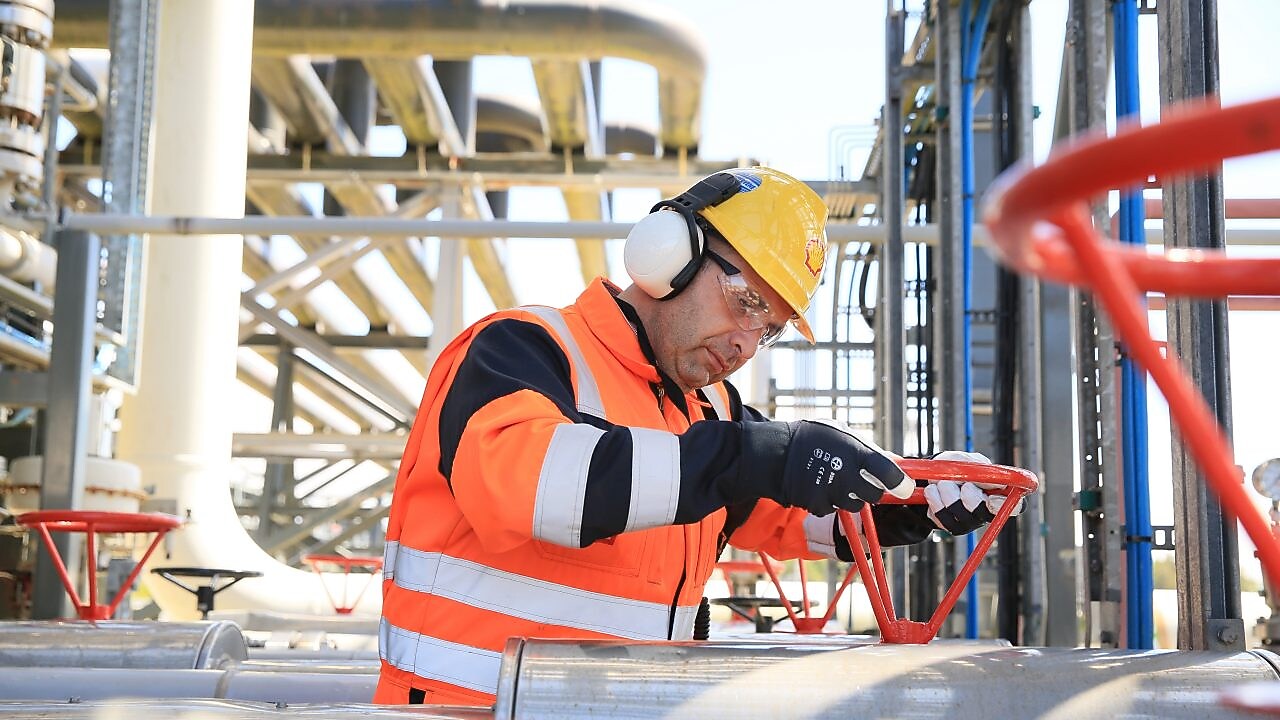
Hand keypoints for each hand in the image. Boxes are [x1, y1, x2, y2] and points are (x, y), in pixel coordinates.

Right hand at [780, 420, 911, 515]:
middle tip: (861, 479)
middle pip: (876, 495)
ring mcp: (832, 492)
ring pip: (855, 505)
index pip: (889, 473)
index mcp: (855, 452)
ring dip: (851, 496)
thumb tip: (897, 463)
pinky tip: (819, 486)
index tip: (905, 487)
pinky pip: (834, 509)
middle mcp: (846, 474)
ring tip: (835, 479)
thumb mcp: (843, 434)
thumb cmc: (812, 438)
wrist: (775, 454)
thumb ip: (870, 450)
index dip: (901, 483)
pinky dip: (830, 501)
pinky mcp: (819, 506)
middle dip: (873, 490)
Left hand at [921, 451, 1023, 534]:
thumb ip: (977, 466)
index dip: (1004, 504)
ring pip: (961, 514)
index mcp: (997, 494)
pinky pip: (942, 517)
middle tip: (962, 484)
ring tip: (942, 482)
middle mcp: (985, 511)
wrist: (931, 474)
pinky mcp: (949, 525)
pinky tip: (933, 490)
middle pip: (984, 513)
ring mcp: (967, 521)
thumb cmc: (955, 467)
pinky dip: (935, 499)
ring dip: (948, 493)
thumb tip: (990, 477)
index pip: (1014, 507)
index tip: (992, 496)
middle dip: (971, 497)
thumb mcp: (966, 460)